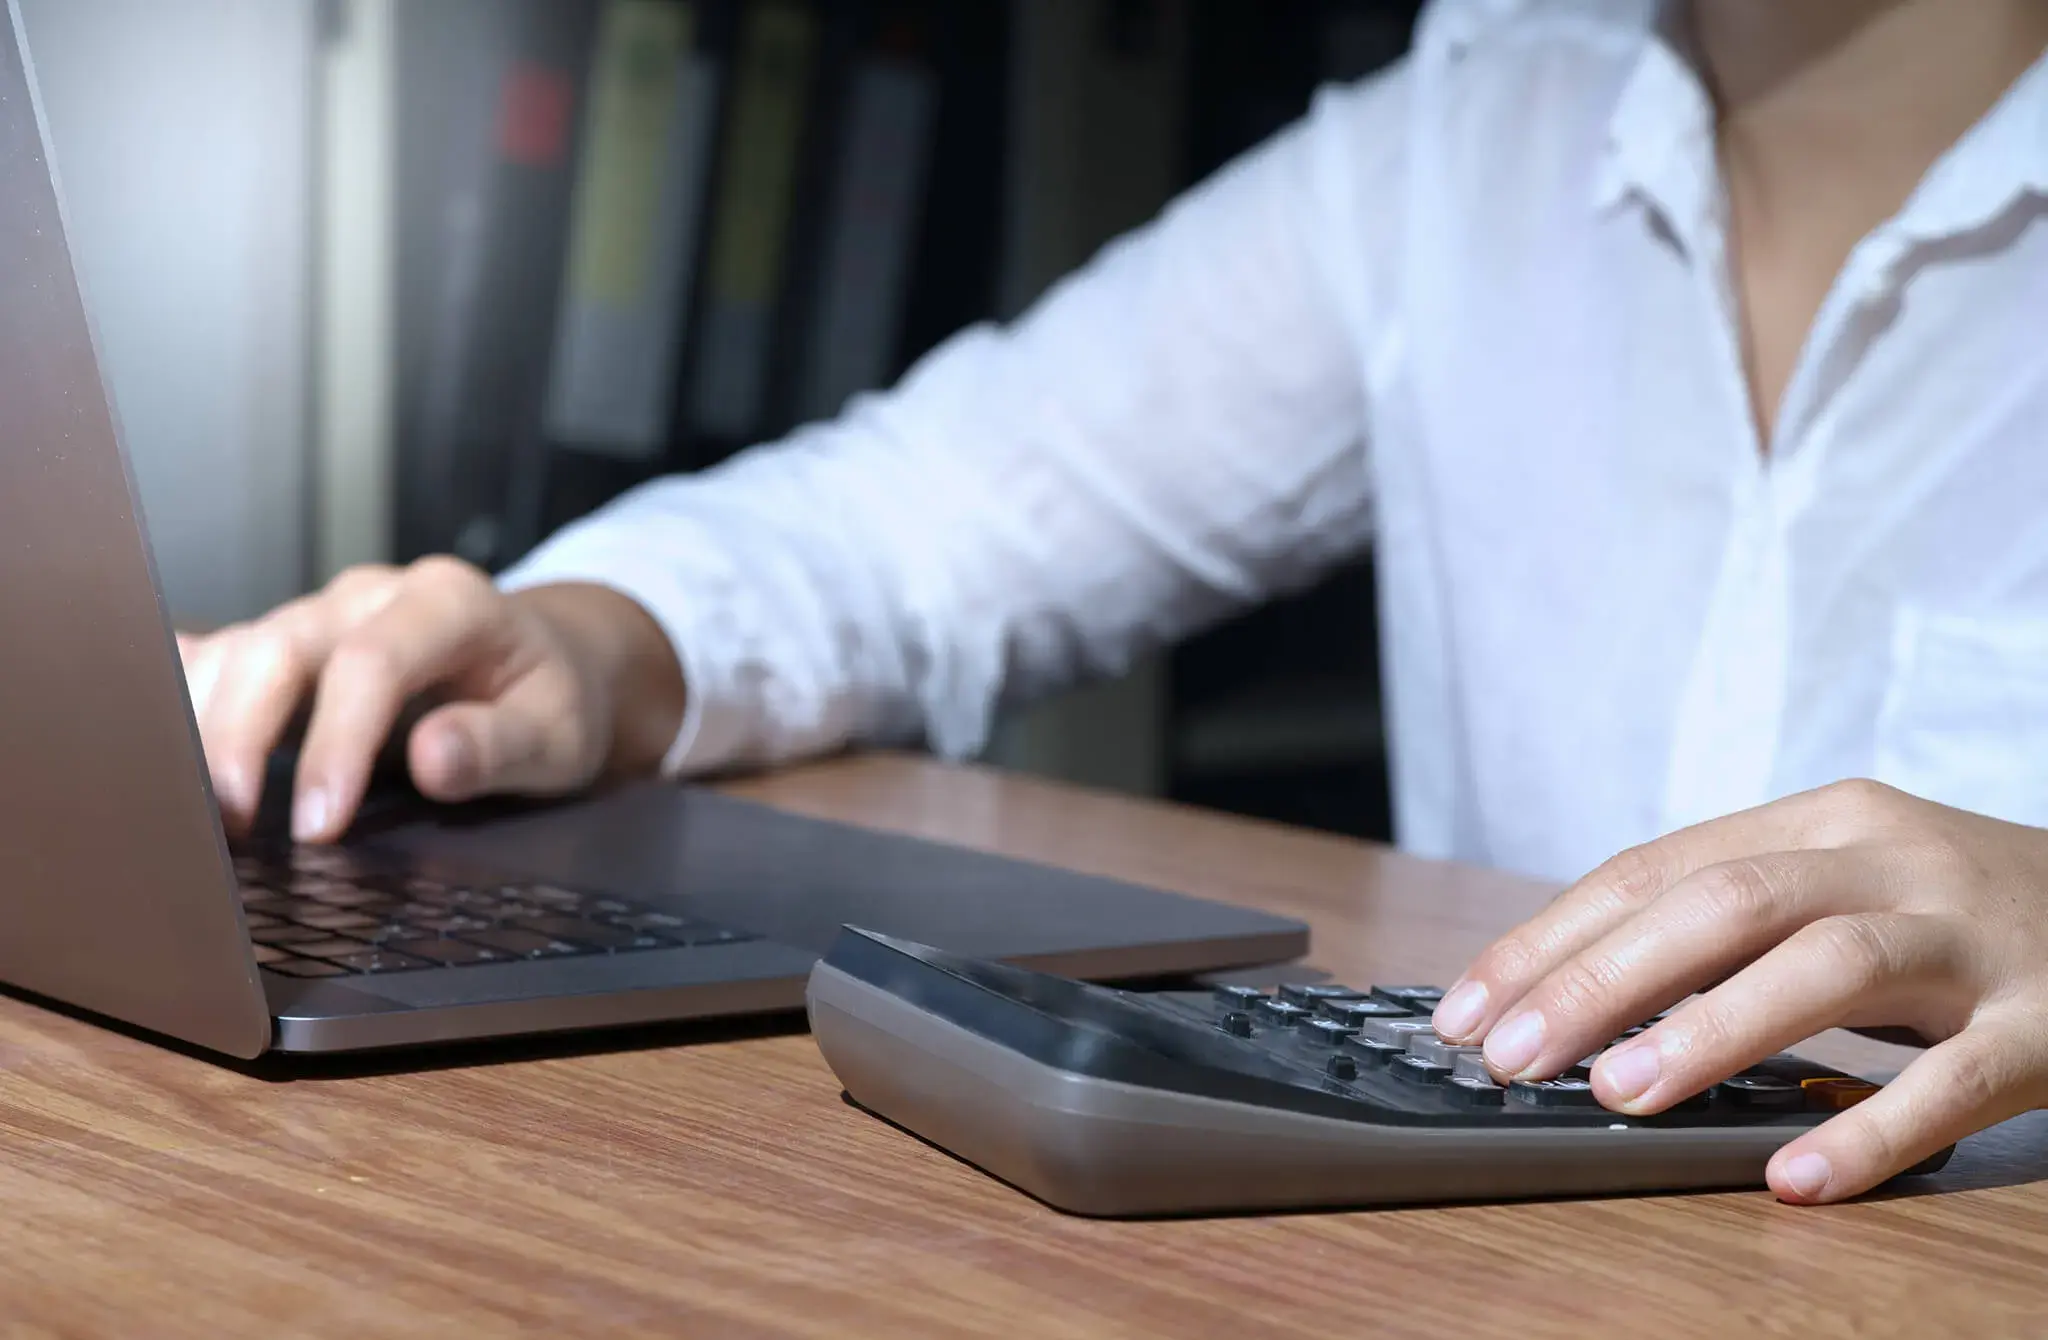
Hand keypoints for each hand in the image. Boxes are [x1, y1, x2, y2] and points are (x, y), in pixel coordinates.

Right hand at [177, 558, 686, 842]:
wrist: (550, 663)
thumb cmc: (553, 701)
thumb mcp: (560, 735)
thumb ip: (502, 745)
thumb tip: (432, 759)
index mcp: (451, 602)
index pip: (372, 661)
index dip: (336, 744)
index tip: (319, 826)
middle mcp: (375, 595)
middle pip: (281, 647)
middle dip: (244, 737)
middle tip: (236, 829)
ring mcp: (326, 612)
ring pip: (238, 650)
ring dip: (204, 727)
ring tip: (199, 811)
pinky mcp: (294, 642)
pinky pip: (224, 659)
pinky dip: (190, 704)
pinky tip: (161, 752)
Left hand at [1431, 779, 2047, 1203]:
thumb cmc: (1961, 913)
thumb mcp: (1845, 884)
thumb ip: (1731, 923)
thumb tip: (1573, 994)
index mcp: (1822, 822)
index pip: (1656, 868)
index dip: (1552, 939)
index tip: (1466, 1008)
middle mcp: (1890, 860)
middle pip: (1721, 902)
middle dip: (1598, 980)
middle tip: (1509, 1055)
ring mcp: (1972, 937)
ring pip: (1826, 966)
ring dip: (1707, 1031)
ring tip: (1615, 1097)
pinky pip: (1955, 1080)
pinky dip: (1870, 1129)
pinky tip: (1793, 1176)